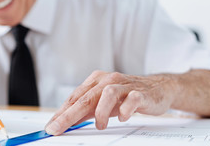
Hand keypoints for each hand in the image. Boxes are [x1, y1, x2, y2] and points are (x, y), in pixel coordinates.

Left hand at [45, 70, 176, 134]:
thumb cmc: (126, 95)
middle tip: (58, 128)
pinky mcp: (141, 93)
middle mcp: (108, 80)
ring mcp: (124, 85)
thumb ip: (85, 110)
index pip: (74, 97)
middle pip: (85, 97)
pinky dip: (125, 109)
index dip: (61, 112)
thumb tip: (65, 122)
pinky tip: (123, 117)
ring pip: (107, 94)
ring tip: (99, 125)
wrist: (158, 87)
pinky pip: (132, 99)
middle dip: (69, 115)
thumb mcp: (102, 102)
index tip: (50, 126)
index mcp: (96, 81)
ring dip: (100, 112)